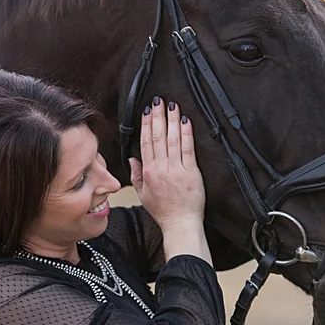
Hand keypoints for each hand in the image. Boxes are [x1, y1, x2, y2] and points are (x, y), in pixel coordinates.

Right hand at [128, 97, 205, 226]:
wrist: (180, 224)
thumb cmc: (164, 212)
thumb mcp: (143, 195)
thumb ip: (136, 175)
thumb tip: (133, 158)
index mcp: (148, 172)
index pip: (146, 142)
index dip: (146, 124)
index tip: (147, 111)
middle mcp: (161, 168)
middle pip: (157, 136)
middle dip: (158, 116)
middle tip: (159, 101)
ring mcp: (176, 169)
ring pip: (172, 139)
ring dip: (172, 120)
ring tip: (172, 105)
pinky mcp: (190, 172)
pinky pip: (188, 149)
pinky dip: (186, 133)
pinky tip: (185, 121)